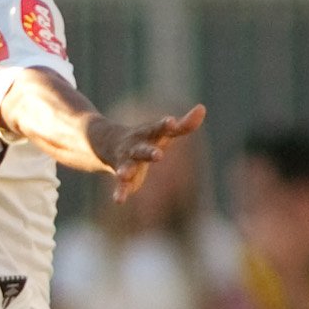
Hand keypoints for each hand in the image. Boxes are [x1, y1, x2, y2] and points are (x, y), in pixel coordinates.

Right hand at [90, 104, 205, 202]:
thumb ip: (184, 125)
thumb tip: (202, 108)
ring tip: (123, 175)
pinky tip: (118, 200)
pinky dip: (120, 192)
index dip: (165, 125)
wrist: (106, 142)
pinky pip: (121, 186)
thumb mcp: (163, 132)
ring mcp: (126, 162)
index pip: (157, 129)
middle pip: (142, 149)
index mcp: (147, 135)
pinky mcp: (123, 179)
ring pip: (126, 167)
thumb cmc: (144, 137)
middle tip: (158, 155)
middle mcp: (135, 147)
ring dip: (125, 171)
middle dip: (149, 152)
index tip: (172, 122)